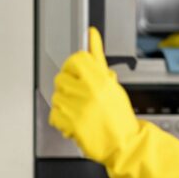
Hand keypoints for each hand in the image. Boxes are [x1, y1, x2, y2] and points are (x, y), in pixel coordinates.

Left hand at [49, 27, 138, 163]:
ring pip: (56, 96)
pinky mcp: (70, 124)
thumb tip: (91, 33)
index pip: (75, 60)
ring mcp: (78, 108)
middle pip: (61, 78)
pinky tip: (75, 121)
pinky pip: (54, 114)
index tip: (77, 74)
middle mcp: (89, 91)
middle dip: (69, 87)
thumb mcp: (112, 83)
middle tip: (82, 96)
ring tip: (81, 111)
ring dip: (65, 104)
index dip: (74, 68)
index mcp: (101, 79)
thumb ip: (98, 57)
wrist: (124, 144)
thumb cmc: (119, 115)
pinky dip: (62, 120)